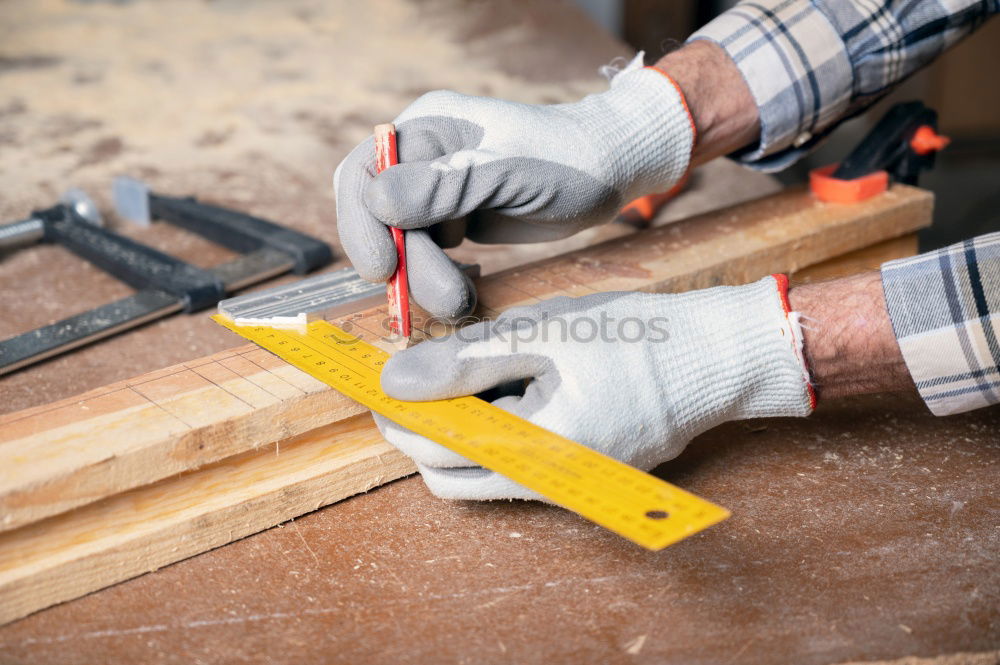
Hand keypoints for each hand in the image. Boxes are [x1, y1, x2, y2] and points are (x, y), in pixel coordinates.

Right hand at [334, 53, 694, 318]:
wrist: (610, 170)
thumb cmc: (568, 159)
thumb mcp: (509, 170)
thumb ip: (445, 185)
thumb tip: (376, 201)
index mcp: (428, 128)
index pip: (364, 174)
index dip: (362, 224)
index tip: (383, 268)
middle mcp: (423, 157)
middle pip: (379, 215)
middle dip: (406, 263)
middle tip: (444, 301)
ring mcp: (437, 190)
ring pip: (403, 241)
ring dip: (424, 277)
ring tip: (461, 302)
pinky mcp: (455, 217)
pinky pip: (427, 253)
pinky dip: (438, 274)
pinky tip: (468, 284)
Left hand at [374, 276, 814, 499]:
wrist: (716, 356)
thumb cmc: (637, 339)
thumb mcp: (542, 335)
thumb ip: (463, 361)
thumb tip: (395, 381)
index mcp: (535, 453)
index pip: (436, 453)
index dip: (398, 415)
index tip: (379, 378)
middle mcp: (549, 484)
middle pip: (453, 473)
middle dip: (421, 428)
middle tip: (414, 374)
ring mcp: (569, 483)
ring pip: (484, 468)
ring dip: (457, 426)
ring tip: (459, 369)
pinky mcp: (583, 471)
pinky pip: (519, 460)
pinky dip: (496, 426)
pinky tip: (500, 381)